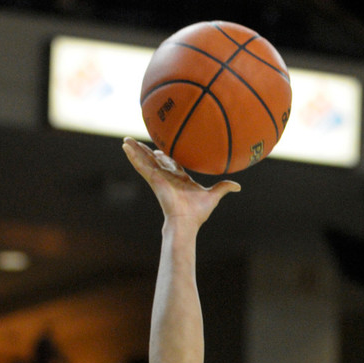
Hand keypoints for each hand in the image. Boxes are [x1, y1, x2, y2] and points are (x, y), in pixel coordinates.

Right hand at [122, 137, 240, 225]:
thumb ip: (224, 188)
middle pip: (154, 160)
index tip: (160, 150)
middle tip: (138, 142)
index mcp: (179, 179)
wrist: (187, 221)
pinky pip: (140, 165)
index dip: (165, 157)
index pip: (170, 164)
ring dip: (135, 150)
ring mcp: (158, 177)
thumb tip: (238, 186)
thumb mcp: (214, 196)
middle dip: (146, 151)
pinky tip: (125, 147)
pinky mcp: (153, 179)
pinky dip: (133, 156)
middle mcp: (167, 177)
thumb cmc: (198, 212)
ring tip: (125, 140)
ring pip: (144, 160)